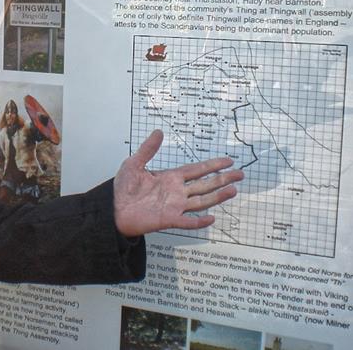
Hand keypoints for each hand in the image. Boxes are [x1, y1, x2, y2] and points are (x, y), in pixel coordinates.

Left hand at [114, 130, 243, 236]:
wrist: (112, 209)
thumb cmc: (122, 188)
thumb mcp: (133, 164)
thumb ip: (148, 149)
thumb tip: (159, 131)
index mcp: (171, 177)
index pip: (197, 170)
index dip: (213, 165)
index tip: (229, 160)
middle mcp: (176, 191)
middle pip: (205, 184)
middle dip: (222, 179)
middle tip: (240, 174)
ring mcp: (174, 206)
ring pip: (201, 201)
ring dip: (217, 196)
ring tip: (233, 190)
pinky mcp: (167, 219)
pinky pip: (186, 222)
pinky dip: (199, 222)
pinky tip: (211, 218)